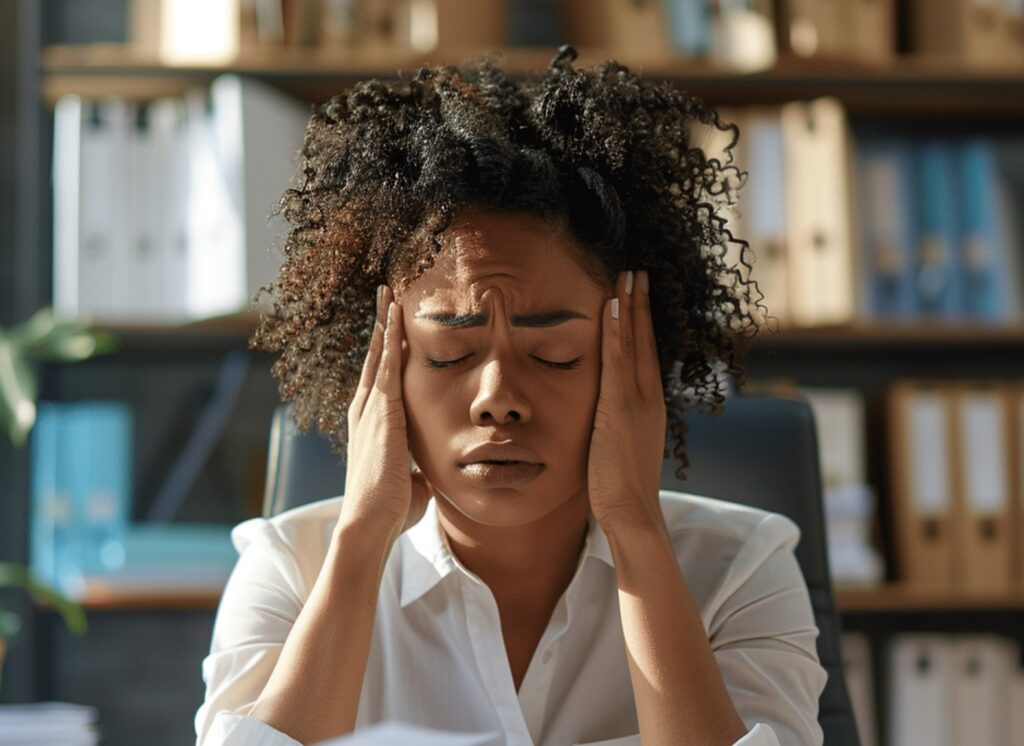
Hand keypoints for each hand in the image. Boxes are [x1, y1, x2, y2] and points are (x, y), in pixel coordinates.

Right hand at [339, 285, 433, 543]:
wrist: (371, 521)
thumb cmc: (390, 509)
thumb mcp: (409, 480)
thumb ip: (417, 468)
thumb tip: (428, 473)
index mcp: (370, 424)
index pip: (378, 378)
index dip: (384, 352)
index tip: (391, 328)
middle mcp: (365, 410)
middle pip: (373, 357)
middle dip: (380, 325)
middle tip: (384, 295)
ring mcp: (370, 408)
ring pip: (378, 355)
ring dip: (385, 323)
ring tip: (388, 293)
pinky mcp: (382, 412)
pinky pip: (386, 366)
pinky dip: (390, 340)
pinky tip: (394, 317)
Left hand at [587, 270, 668, 537]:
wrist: (632, 511)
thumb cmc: (621, 485)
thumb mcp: (620, 444)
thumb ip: (616, 423)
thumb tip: (604, 414)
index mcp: (649, 404)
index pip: (646, 354)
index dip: (642, 323)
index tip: (637, 297)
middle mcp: (649, 396)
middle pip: (646, 340)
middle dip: (641, 304)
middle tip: (638, 272)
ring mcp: (637, 399)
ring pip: (635, 342)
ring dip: (631, 306)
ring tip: (628, 275)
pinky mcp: (620, 406)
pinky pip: (618, 359)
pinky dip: (617, 331)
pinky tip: (613, 306)